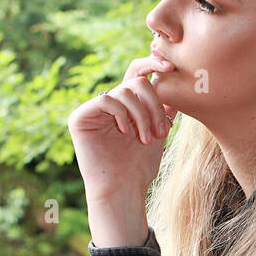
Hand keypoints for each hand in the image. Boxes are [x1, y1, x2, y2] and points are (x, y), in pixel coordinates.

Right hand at [68, 52, 178, 204]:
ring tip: (146, 139)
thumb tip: (175, 81)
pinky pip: (106, 99)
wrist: (123, 190)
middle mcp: (109, 104)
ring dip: (142, 115)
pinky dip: (122, 114)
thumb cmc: (139, 168)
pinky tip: (125, 132)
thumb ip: (164, 107)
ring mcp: (93, 110)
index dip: (153, 64)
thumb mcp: (158, 132)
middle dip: (154, 104)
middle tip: (161, 131)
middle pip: (136, 80)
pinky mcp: (80, 117)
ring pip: (125, 91)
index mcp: (126, 105)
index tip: (171, 68)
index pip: (138, 74)